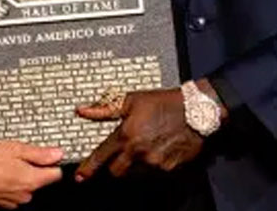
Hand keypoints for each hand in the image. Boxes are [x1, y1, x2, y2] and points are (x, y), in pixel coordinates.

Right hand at [0, 140, 63, 207]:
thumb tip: (57, 154)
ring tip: (5, 164)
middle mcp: (25, 195)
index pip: (56, 174)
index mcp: (32, 180)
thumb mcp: (15, 148)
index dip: (51, 162)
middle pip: (40, 180)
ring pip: (25, 187)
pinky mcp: (2, 204)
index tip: (45, 155)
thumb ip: (40, 153)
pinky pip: (13, 193)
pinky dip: (9, 184)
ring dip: (20, 176)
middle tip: (18, 156)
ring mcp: (13, 201)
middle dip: (33, 168)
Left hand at [73, 85, 206, 180]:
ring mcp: (153, 162)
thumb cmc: (164, 102)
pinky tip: (158, 150)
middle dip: (115, 165)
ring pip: (135, 174)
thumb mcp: (132, 100)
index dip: (89, 168)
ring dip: (135, 165)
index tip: (80, 176)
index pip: (101, 156)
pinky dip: (152, 165)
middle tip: (123, 154)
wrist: (196, 111)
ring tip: (145, 147)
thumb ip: (105, 109)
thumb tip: (82, 110)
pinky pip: (153, 173)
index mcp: (126, 134)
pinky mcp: (168, 169)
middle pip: (116, 171)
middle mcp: (138, 152)